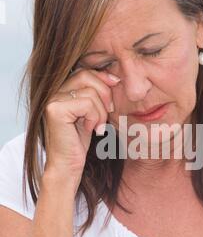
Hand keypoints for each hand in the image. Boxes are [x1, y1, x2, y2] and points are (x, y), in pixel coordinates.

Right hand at [42, 68, 120, 189]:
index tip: (116, 87)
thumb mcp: (92, 112)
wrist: (68, 165)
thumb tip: (115, 77)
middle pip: (87, 76)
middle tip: (108, 112)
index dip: (102, 77)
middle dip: (104, 94)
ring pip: (90, 92)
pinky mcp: (55, 110)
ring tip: (96, 126)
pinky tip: (90, 129)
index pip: (84, 71)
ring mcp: (52, 100)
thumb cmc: (79, 141)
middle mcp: (53, 92)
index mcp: (61, 90)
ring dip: (100, 112)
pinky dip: (95, 117)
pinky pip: (87, 104)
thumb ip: (97, 93)